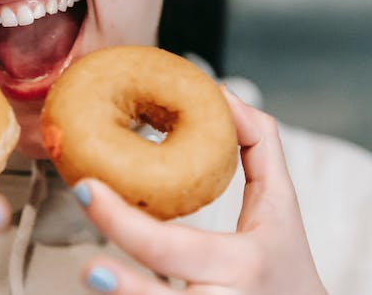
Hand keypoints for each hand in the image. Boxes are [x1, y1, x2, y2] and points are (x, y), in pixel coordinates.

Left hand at [73, 92, 326, 293]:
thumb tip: (222, 95)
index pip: (171, 245)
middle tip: (86, 268)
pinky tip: (110, 288)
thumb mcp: (282, 205)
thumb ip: (259, 146)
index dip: (123, 221)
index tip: (85, 189)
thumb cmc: (285, 261)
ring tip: (92, 278)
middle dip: (121, 289)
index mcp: (240, 263)